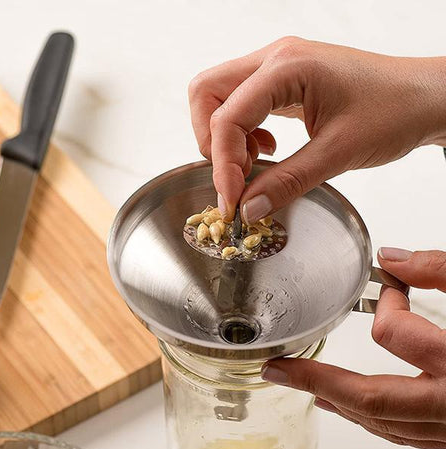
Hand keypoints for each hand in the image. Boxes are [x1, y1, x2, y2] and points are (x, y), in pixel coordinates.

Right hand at [188, 37, 445, 220]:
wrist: (426, 98)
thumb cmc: (395, 111)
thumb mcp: (338, 154)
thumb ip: (287, 182)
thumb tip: (248, 209)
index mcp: (287, 67)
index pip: (227, 117)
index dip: (222, 164)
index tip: (232, 201)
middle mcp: (275, 59)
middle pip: (206, 93)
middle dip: (210, 140)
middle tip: (234, 176)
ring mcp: (278, 66)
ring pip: (219, 97)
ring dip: (225, 138)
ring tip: (253, 166)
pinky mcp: (284, 80)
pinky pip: (241, 103)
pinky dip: (242, 133)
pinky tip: (267, 151)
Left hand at [261, 248, 445, 448]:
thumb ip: (441, 272)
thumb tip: (395, 257)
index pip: (397, 333)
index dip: (386, 304)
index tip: (387, 287)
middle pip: (369, 398)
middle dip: (316, 381)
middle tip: (277, 370)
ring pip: (384, 425)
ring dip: (339, 403)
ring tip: (307, 387)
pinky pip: (405, 435)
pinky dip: (372, 419)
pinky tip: (353, 410)